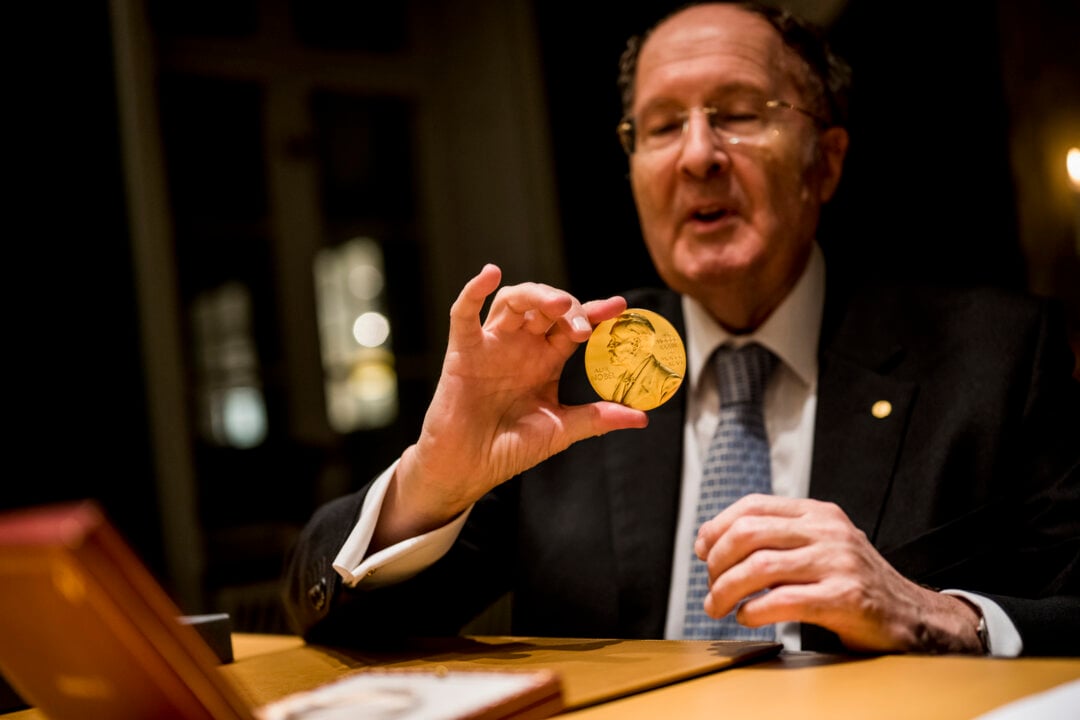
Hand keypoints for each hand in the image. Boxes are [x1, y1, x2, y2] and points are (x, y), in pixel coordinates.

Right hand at [376, 264, 647, 546]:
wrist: (469, 469)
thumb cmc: (510, 449)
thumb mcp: (561, 430)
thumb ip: (596, 418)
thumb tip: (641, 418)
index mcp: (545, 360)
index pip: (573, 325)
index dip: (595, 312)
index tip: (619, 307)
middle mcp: (520, 346)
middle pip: (546, 307)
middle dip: (568, 308)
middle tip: (583, 326)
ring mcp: (492, 345)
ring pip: (513, 301)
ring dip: (536, 296)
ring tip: (558, 306)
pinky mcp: (463, 351)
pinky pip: (464, 314)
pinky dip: (474, 291)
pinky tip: (490, 274)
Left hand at [694, 494, 984, 652]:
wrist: (915, 617)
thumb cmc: (856, 584)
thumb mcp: (822, 546)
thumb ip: (780, 538)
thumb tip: (715, 543)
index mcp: (818, 513)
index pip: (753, 505)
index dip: (718, 526)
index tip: (702, 550)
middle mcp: (828, 531)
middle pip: (749, 533)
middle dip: (717, 561)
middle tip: (709, 587)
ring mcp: (838, 563)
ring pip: (760, 566)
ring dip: (727, 590)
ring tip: (717, 607)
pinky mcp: (845, 598)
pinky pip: (783, 600)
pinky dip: (754, 611)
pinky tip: (747, 618)